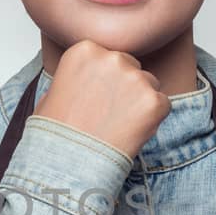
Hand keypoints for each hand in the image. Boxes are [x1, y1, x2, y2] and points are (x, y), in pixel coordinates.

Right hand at [34, 38, 170, 159]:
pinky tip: (130, 133)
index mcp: (85, 50)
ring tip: (118, 126)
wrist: (67, 164)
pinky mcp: (154, 101)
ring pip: (150, 84)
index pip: (109, 56)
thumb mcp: (52, 92)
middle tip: (109, 114)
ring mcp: (135, 79)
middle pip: (132, 66)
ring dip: (140, 102)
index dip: (105, 79)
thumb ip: (76, 76)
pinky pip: (163, 105)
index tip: (96, 97)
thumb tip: (84, 78)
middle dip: (125, 87)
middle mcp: (112, 58)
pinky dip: (152, 119)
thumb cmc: (55, 133)